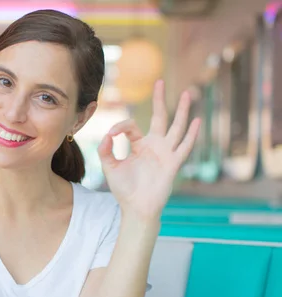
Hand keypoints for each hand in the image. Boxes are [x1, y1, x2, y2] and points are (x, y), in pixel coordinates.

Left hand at [98, 80, 200, 220]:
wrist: (136, 208)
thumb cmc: (124, 190)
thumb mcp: (110, 167)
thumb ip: (105, 151)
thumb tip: (107, 135)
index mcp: (139, 146)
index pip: (131, 126)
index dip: (119, 127)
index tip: (111, 135)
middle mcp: (155, 146)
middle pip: (160, 117)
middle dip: (160, 100)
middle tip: (160, 81)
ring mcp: (166, 153)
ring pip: (176, 127)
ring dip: (182, 111)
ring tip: (188, 93)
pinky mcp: (173, 163)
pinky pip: (184, 147)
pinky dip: (191, 135)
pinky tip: (197, 121)